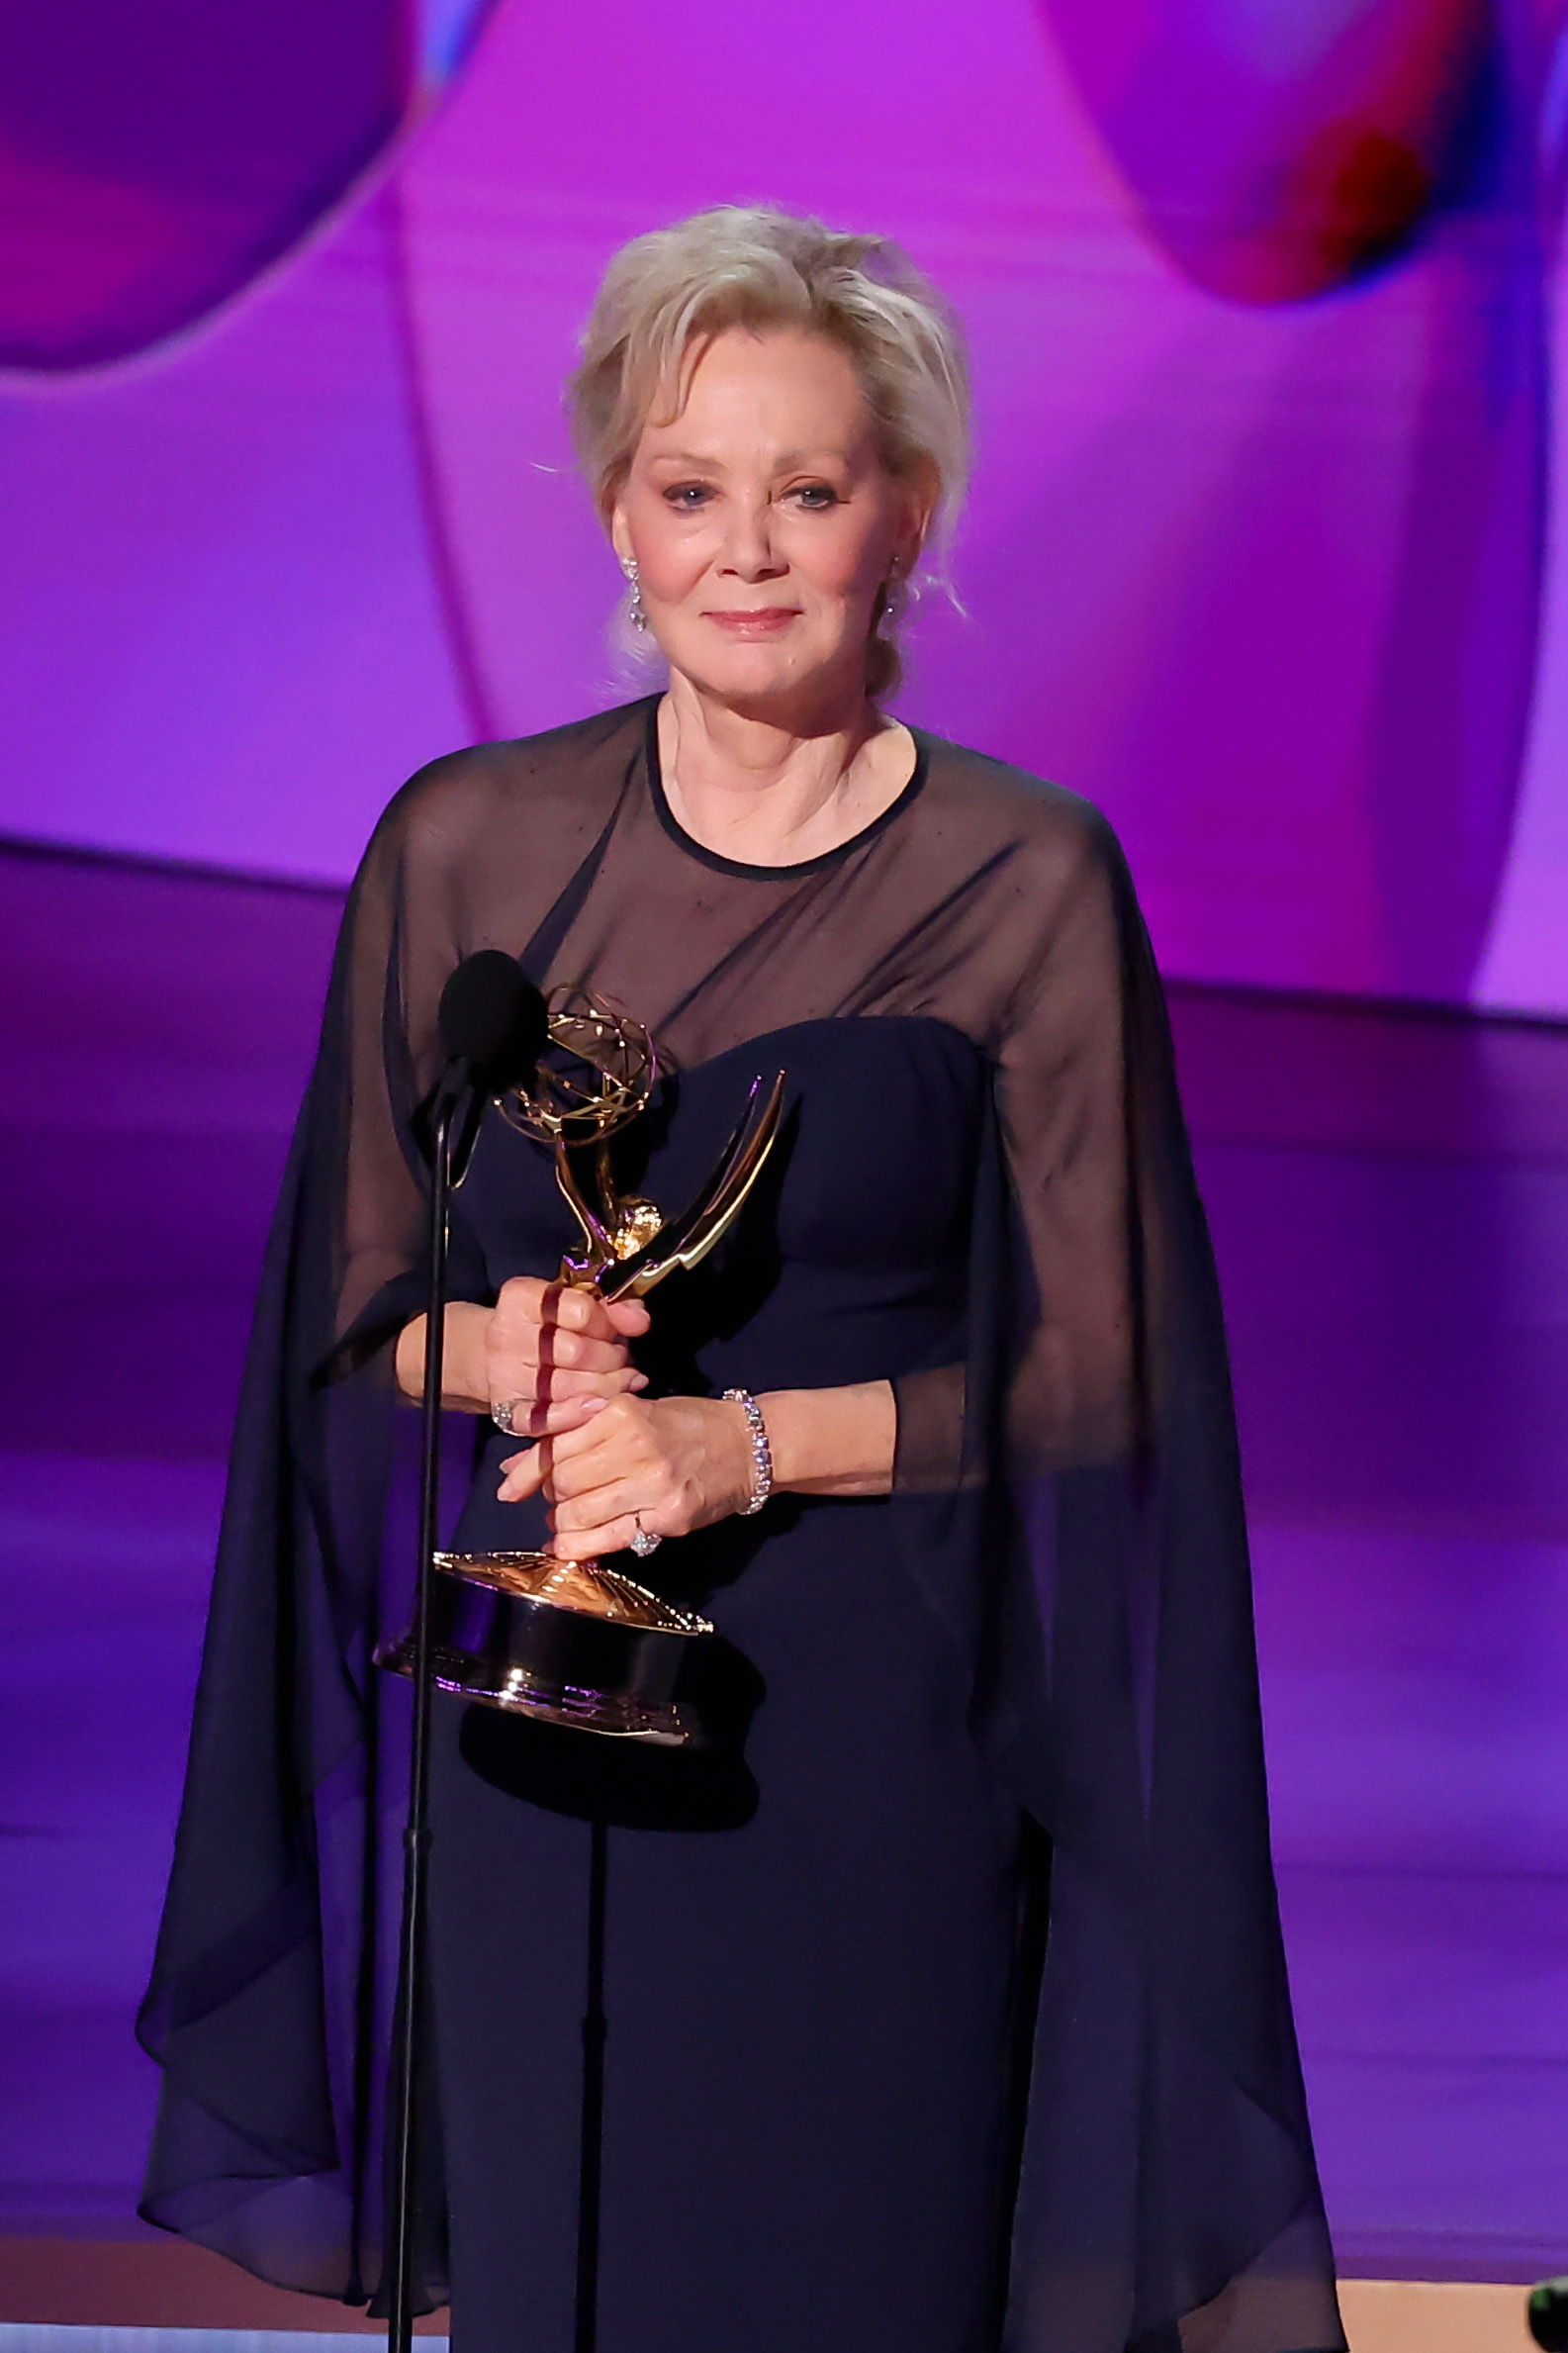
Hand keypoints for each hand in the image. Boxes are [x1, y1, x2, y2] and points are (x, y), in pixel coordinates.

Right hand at [483, 1278, 649, 1438]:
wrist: (497, 1353)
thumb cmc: (548, 1325)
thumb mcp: (577, 1303)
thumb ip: (613, 1307)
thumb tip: (639, 1320)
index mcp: (521, 1298)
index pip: (580, 1311)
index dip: (608, 1324)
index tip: (614, 1331)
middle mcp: (506, 1334)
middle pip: (576, 1353)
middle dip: (611, 1359)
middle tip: (622, 1360)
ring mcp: (503, 1374)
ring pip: (567, 1388)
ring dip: (605, 1387)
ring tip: (621, 1381)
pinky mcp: (505, 1408)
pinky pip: (541, 1419)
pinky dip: (574, 1416)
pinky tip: (598, 1407)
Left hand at [497, 1393, 754, 1558]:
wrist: (748, 1445)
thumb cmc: (686, 1423)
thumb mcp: (633, 1411)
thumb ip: (577, 1434)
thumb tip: (513, 1467)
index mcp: (621, 1413)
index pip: (556, 1447)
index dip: (528, 1471)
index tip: (509, 1487)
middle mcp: (635, 1446)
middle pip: (563, 1482)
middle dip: (552, 1495)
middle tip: (560, 1498)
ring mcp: (653, 1484)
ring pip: (579, 1512)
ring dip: (564, 1522)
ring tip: (567, 1521)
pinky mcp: (668, 1516)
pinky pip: (610, 1538)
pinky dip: (581, 1546)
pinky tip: (569, 1545)